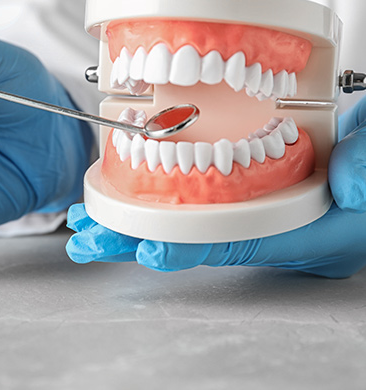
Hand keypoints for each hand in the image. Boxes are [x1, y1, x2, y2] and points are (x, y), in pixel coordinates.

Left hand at [66, 98, 365, 277]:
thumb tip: (349, 186)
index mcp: (317, 228)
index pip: (243, 240)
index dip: (192, 244)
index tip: (148, 245)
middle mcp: (283, 231)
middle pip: (202, 241)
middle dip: (142, 239)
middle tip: (92, 238)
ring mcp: (265, 216)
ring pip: (194, 228)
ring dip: (141, 224)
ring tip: (95, 224)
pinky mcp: (253, 199)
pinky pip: (200, 211)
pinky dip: (162, 206)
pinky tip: (129, 200)